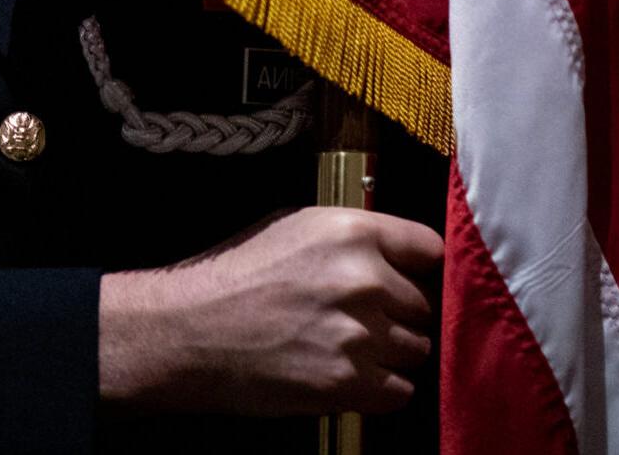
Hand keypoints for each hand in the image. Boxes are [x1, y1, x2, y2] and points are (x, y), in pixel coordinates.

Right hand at [99, 207, 442, 416]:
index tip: (410, 280)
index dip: (420, 268)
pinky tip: (348, 376)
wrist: (186, 333)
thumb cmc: (233, 276)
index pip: (431, 249)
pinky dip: (380, 389)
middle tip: (363, 321)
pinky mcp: (348, 384)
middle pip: (424, 304)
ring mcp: (359, 335)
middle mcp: (364, 280)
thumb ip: (353, 238)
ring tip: (349, 349)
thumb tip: (397, 256)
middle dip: (399, 314)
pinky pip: (400, 391)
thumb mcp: (294, 226)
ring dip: (391, 353)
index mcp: (352, 232)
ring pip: (417, 350)